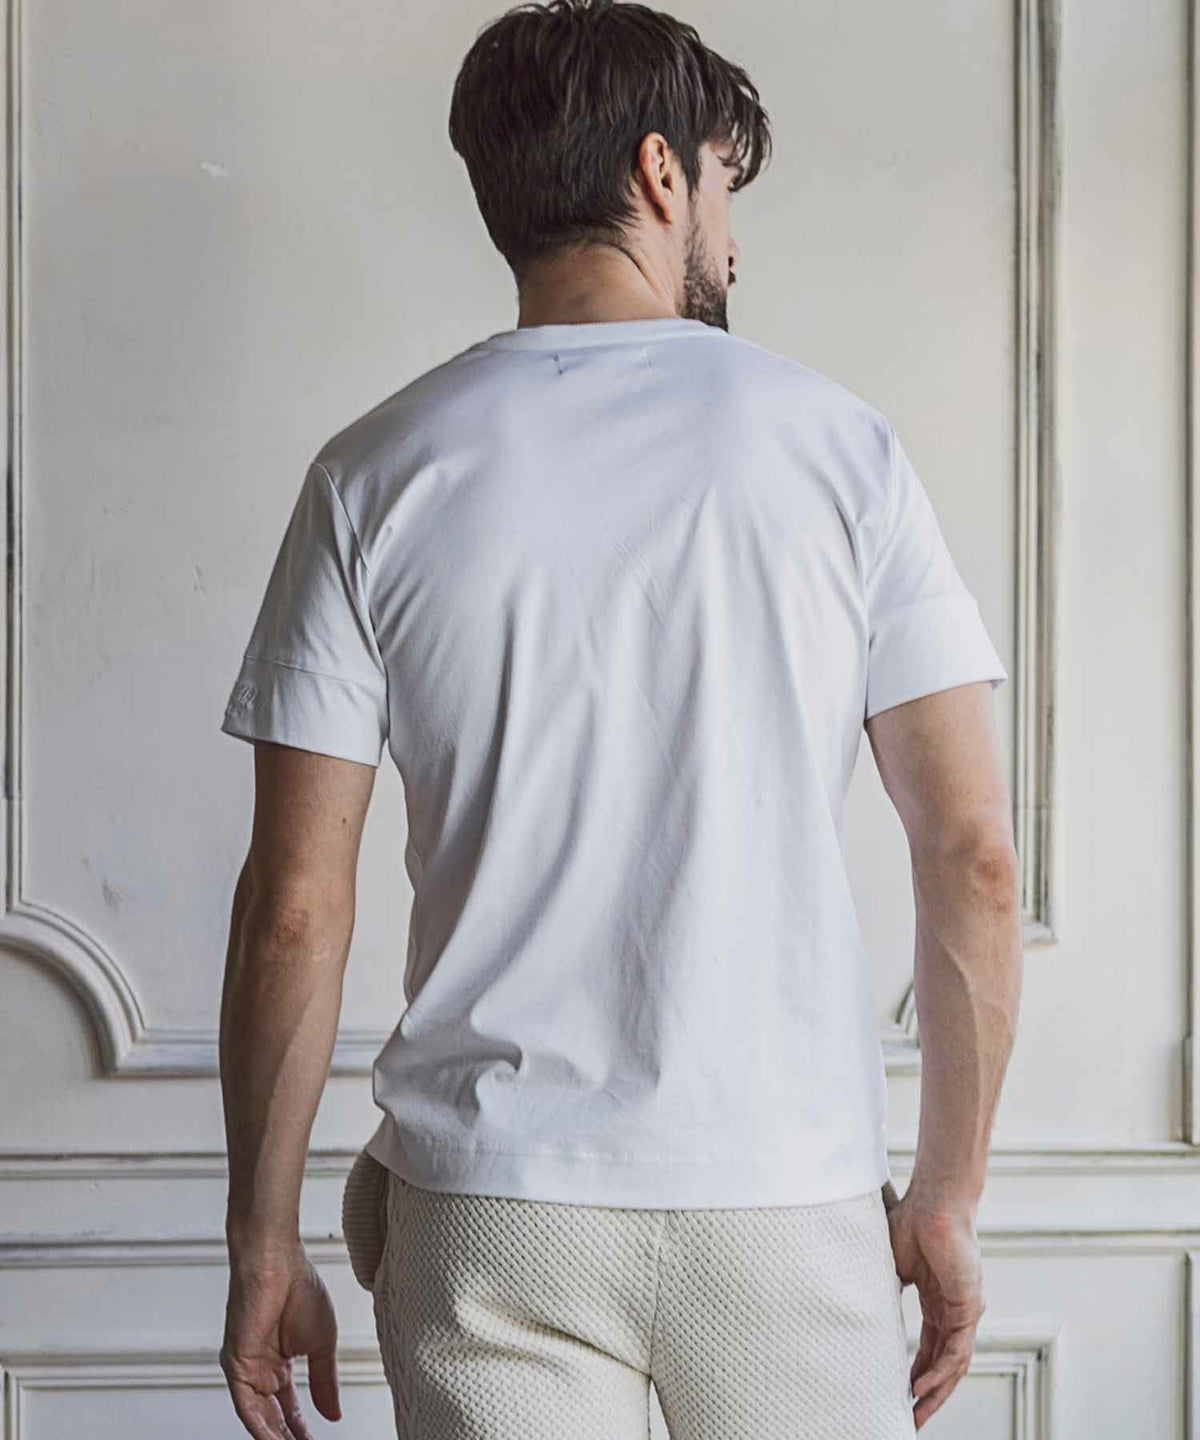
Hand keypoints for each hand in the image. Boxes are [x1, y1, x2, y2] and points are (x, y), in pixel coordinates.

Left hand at [220, 1239, 341, 1438]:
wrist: (279, 1262)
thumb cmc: (300, 1288)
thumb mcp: (322, 1343)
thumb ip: (325, 1381)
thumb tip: (333, 1415)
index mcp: (280, 1363)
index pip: (289, 1407)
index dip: (302, 1430)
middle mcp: (261, 1371)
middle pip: (274, 1417)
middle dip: (289, 1439)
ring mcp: (247, 1370)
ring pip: (259, 1417)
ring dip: (275, 1438)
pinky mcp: (236, 1366)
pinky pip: (246, 1406)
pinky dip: (260, 1427)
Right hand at [881, 1180, 985, 1429]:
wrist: (933, 1202)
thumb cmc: (911, 1223)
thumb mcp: (891, 1267)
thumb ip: (884, 1290)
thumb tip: (860, 1308)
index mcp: (936, 1300)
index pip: (929, 1348)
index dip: (915, 1374)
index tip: (899, 1395)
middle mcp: (953, 1310)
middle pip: (942, 1365)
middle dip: (926, 1395)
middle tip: (909, 1420)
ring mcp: (963, 1310)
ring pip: (951, 1365)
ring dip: (934, 1393)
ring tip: (915, 1415)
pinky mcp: (969, 1307)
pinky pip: (955, 1351)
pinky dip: (939, 1373)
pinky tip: (920, 1389)